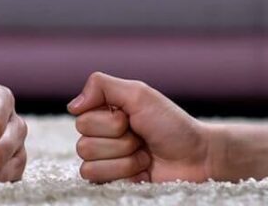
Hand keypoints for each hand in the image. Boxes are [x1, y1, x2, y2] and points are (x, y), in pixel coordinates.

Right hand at [68, 72, 216, 182]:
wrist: (196, 157)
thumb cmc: (172, 125)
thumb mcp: (140, 94)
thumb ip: (102, 86)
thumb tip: (71, 106)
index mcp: (106, 111)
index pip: (81, 115)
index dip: (109, 119)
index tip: (131, 116)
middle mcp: (102, 134)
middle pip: (83, 138)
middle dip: (119, 137)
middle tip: (140, 135)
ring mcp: (106, 159)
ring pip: (88, 158)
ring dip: (123, 156)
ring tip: (143, 152)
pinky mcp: (111, 180)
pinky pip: (94, 176)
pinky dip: (123, 170)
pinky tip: (141, 168)